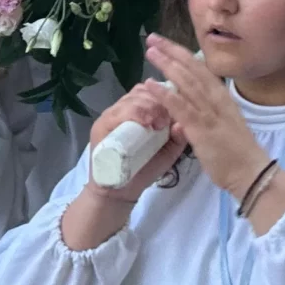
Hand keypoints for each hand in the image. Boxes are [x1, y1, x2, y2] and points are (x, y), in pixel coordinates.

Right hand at [81, 79, 185, 207]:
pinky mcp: (100, 127)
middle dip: (157, 101)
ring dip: (148, 107)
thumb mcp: (167, 152)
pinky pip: (116, 113)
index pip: (150, 91)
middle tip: (166, 120)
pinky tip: (146, 122)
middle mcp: (122, 109)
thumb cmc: (144, 169)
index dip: (165, 94)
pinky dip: (133, 113)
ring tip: (158, 123)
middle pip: (141, 92)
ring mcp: (110, 116)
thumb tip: (184, 121)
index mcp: (138, 111)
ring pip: (130, 100)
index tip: (178, 107)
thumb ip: (178, 138)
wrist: (120, 193)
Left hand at [144, 35, 270, 198]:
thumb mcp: (222, 126)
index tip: (167, 43)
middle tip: (153, 38)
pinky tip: (150, 84)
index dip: (182, 55)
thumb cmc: (237, 153)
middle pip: (192, 69)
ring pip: (186, 81)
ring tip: (151, 52)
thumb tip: (187, 113)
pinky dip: (164, 93)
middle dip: (172, 52)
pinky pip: (180, 106)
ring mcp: (209, 112)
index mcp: (222, 97)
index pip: (200, 69)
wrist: (250, 172)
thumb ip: (205, 116)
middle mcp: (216, 98)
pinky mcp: (201, 127)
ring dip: (167, 65)